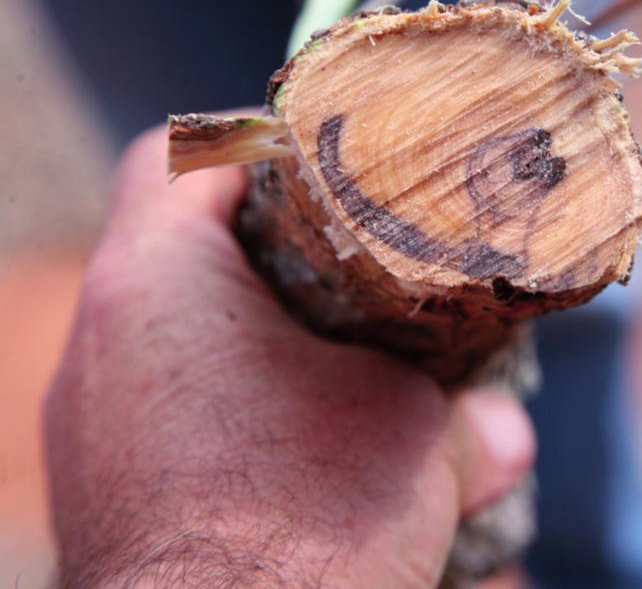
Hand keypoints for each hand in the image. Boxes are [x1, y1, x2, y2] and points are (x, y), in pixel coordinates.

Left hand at [45, 125, 534, 588]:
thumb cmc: (301, 539)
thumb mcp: (412, 446)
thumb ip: (469, 418)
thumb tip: (506, 428)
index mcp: (157, 284)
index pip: (181, 155)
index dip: (258, 145)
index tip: (328, 168)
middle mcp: (100, 343)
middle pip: (177, 242)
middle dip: (270, 249)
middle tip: (350, 261)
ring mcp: (92, 421)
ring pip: (171, 330)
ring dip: (251, 331)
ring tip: (331, 355)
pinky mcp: (107, 488)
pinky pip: (162, 406)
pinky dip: (227, 401)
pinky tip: (293, 433)